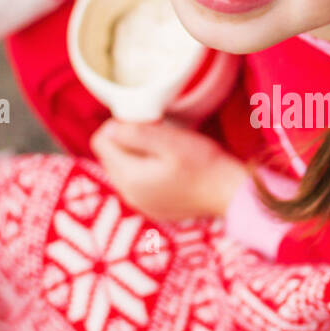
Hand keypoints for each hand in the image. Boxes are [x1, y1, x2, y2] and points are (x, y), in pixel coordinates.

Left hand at [88, 117, 249, 221]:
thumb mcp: (169, 141)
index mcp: (128, 177)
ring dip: (137, 155)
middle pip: (109, 156)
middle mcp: (128, 194)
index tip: (145, 122)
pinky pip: (137, 183)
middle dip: (126, 140)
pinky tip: (170, 169)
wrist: (230, 194)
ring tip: (166, 151)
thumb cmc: (204, 165)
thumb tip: (112, 128)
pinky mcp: (152, 207)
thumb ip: (135, 133)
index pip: (99, 141)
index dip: (117, 124)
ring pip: (122, 169)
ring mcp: (139, 204)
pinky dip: (147, 171)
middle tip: (158, 134)